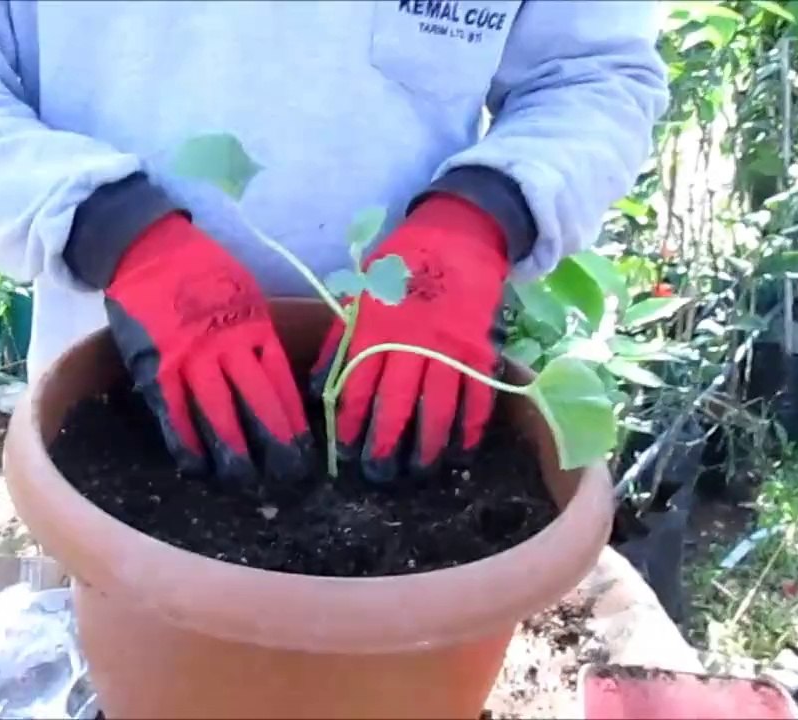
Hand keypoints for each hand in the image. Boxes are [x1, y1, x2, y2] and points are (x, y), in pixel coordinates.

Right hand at [105, 212, 312, 496]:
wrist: (147, 247)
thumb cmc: (203, 270)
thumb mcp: (245, 294)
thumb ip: (259, 335)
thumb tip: (279, 378)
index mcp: (254, 327)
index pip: (282, 385)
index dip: (294, 422)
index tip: (306, 453)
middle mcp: (227, 346)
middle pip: (256, 404)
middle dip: (273, 445)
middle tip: (286, 477)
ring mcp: (189, 358)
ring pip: (216, 415)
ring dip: (232, 452)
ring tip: (243, 481)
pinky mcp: (155, 366)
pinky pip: (172, 412)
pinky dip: (184, 442)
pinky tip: (195, 467)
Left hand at [312, 194, 508, 483]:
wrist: (456, 235)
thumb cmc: (398, 267)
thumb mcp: (359, 296)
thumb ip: (339, 342)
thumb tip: (318, 387)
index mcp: (376, 329)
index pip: (359, 386)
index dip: (352, 422)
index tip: (346, 452)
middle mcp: (412, 343)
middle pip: (398, 403)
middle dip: (387, 443)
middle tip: (379, 476)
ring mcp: (450, 347)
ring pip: (439, 405)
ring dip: (429, 443)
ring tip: (420, 471)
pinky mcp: (480, 348)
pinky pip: (478, 394)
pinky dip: (472, 424)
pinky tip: (462, 449)